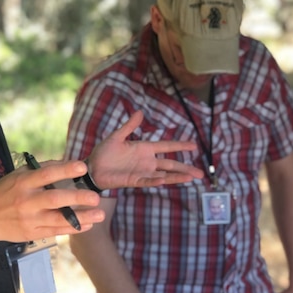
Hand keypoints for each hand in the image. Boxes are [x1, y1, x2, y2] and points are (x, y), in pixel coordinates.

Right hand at [0, 160, 104, 243]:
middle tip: (95, 197)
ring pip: (59, 219)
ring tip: (100, 214)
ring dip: (82, 217)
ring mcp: (30, 219)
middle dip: (77, 198)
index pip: (46, 174)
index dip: (65, 170)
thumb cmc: (3, 192)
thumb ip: (39, 169)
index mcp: (23, 182)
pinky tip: (88, 224)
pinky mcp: (32, 233)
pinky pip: (56, 231)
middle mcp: (26, 201)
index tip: (82, 167)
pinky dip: (73, 228)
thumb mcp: (16, 175)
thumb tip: (64, 162)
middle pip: (55, 199)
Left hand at [88, 110, 203, 189]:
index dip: (180, 145)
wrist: (91, 168)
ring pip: (163, 175)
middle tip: (200, 173)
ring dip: (176, 177)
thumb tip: (140, 112)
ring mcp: (141, 172)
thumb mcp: (117, 137)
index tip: (194, 146)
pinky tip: (165, 180)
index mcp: (144, 149)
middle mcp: (146, 162)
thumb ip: (129, 126)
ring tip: (190, 178)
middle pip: (170, 164)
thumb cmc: (103, 153)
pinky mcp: (133, 181)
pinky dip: (156, 181)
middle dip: (185, 168)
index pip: (166, 146)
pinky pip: (147, 181)